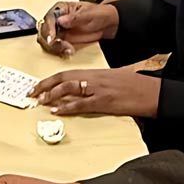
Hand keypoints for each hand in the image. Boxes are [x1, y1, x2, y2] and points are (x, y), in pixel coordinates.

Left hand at [30, 67, 159, 117]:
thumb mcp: (112, 80)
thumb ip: (95, 84)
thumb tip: (80, 91)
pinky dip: (67, 107)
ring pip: (69, 88)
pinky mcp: (105, 101)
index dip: (49, 79)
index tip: (36, 86)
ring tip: (40, 101)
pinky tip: (57, 110)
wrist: (152, 92)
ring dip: (52, 95)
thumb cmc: (135, 86)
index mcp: (95, 72)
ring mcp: (99, 89)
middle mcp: (94, 78)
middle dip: (44, 85)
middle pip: (63, 78)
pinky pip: (82, 104)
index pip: (66, 73)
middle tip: (30, 93)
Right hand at [38, 1, 117, 56]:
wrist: (108, 26)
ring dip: (56, 47)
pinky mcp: (63, 41)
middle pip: (44, 31)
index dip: (48, 28)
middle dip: (51, 40)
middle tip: (61, 45)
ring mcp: (59, 31)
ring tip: (68, 49)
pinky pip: (56, 48)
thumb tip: (60, 20)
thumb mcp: (89, 14)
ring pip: (48, 41)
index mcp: (60, 9)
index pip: (49, 18)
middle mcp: (56, 20)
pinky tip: (69, 52)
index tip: (52, 37)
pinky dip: (60, 51)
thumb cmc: (99, 14)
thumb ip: (75, 18)